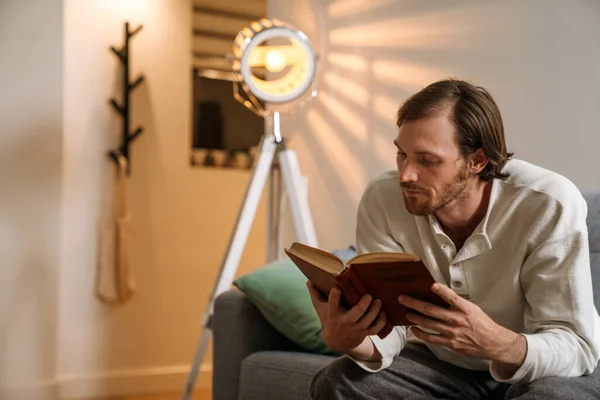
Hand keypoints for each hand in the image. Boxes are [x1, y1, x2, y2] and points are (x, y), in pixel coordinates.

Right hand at [306, 281, 386, 353]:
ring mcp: (356, 329)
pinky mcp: (364, 333)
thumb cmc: (328, 319)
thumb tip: (308, 280)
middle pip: (355, 315)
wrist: (336, 341)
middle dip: (363, 306)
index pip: (332, 305)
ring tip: (378, 301)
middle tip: (369, 296)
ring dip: (375, 311)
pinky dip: (381, 322)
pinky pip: (375, 329)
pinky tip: (383, 313)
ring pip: (368, 322)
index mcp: (333, 314)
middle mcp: (345, 322)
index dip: (334, 297)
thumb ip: (315, 294)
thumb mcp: (320, 308)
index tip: (337, 288)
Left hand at [398, 283, 525, 367]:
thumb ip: (456, 303)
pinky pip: (432, 338)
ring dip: (415, 318)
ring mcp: (453, 332)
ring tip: (406, 313)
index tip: (432, 285)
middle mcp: (457, 320)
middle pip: (432, 311)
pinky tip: (414, 329)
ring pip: (429, 324)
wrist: (493, 343)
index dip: (442, 291)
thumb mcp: (472, 308)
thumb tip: (440, 293)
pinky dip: (421, 334)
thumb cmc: (481, 323)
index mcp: (465, 309)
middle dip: (415, 303)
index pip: (452, 297)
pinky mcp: (451, 343)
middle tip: (403, 298)